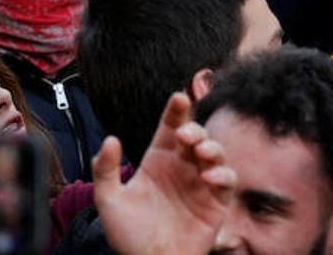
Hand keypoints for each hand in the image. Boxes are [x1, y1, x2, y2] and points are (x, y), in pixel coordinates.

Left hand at [94, 93, 235, 254]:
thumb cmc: (128, 236)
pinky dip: (223, 174)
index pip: (169, 127)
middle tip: (186, 135)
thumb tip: (110, 139)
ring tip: (200, 152)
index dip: (176, 111)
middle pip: (195, 136)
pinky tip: (209, 176)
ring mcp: (200, 184)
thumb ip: (105, 169)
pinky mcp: (215, 204)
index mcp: (157, 160)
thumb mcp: (109, 200)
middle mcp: (181, 168)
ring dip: (211, 147)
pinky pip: (227, 182)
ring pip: (215, 153)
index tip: (178, 97)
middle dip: (194, 129)